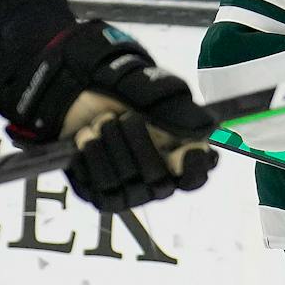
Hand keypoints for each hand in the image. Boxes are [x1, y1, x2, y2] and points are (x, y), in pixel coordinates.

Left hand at [12, 21, 216, 211]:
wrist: (78, 90)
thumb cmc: (124, 91)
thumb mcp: (154, 91)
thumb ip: (180, 111)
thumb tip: (206, 130)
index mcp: (177, 155)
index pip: (195, 177)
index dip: (193, 168)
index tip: (187, 150)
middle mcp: (157, 179)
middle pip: (159, 184)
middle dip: (140, 146)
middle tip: (126, 117)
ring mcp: (129, 191)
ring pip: (128, 188)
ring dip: (112, 148)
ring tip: (101, 122)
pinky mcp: (100, 194)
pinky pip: (101, 191)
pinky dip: (92, 160)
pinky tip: (86, 137)